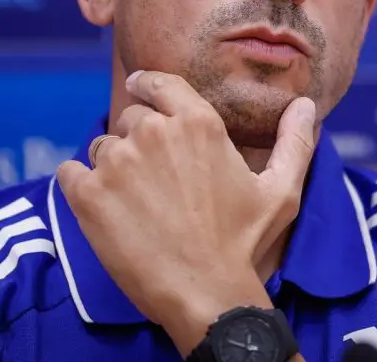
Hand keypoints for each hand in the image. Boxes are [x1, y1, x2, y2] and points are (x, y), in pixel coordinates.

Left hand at [55, 70, 319, 355]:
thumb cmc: (243, 243)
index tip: (139, 89)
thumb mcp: (280, 191)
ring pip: (101, 147)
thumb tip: (306, 105)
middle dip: (138, 142)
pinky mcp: (88, 192)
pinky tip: (103, 209)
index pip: (160, 83)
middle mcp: (154, 132)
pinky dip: (80, 186)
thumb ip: (294, 142)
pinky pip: (69, 172)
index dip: (147, 85)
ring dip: (111, 167)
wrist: (205, 293)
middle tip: (153, 182)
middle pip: (130, 119)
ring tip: (134, 203)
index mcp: (199, 123)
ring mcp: (117, 161)